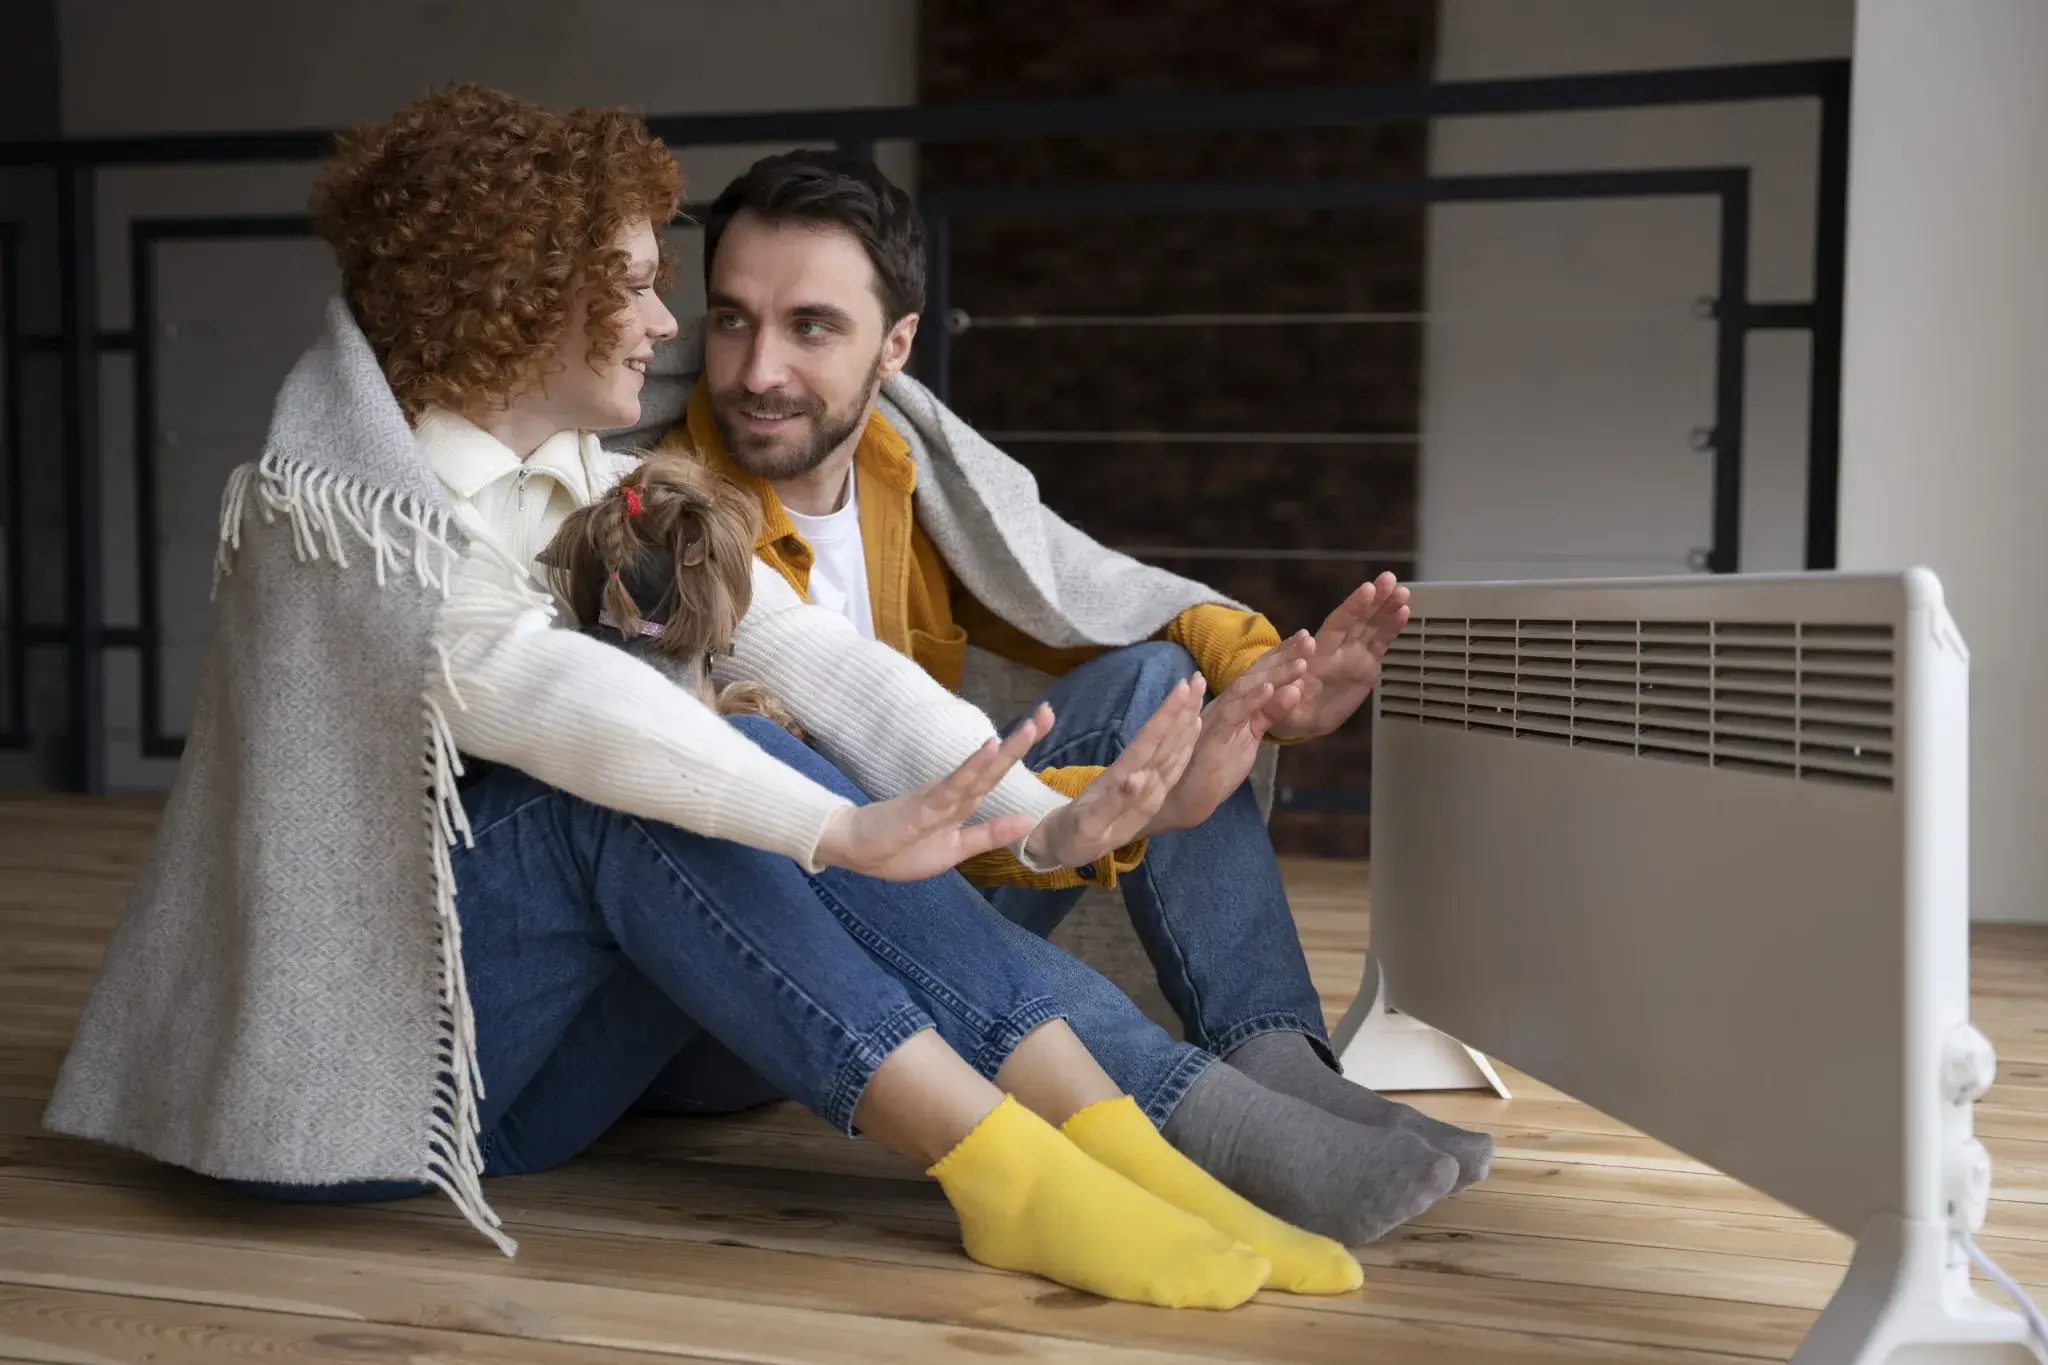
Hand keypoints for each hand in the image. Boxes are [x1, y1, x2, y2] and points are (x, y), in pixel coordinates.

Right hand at [815, 707, 1051, 880]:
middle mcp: (954, 793)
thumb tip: (1028, 821)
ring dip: (1002, 752)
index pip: (997, 773)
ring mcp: (938, 797)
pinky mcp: (922, 806)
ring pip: (977, 772)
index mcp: (963, 802)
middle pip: (993, 765)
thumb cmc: (902, 849)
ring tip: (1029, 729)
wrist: (855, 850)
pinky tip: (988, 750)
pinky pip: (951, 787)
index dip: (1019, 750)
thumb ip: (990, 835)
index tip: (1043, 723)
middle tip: (1048, 713)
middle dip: (1021, 741)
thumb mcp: (955, 849)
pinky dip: (971, 769)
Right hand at [1022, 677, 1203, 867]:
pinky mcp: (1144, 791)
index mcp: (1132, 790)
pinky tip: (1190, 725)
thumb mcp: (1089, 828)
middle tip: (1198, 679)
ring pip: (1172, 751)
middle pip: (1169, 743)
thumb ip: (1115, 803)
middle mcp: (1146, 787)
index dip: (1169, 717)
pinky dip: (1182, 742)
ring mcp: (1148, 789)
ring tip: (1197, 693)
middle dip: (1183, 711)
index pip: (1153, 746)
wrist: (1066, 848)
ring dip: (1186, 721)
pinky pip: (1170, 762)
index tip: (1182, 689)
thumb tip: (1135, 777)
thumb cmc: (1073, 838)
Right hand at [1142, 638, 1309, 836]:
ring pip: (1246, 689)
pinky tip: (1270, 689)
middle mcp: (1223, 705)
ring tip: (1301, 662)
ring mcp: (1216, 720)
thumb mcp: (1249, 738)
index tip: (1308, 639)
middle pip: (1254, 674)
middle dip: (1282, 655)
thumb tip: (1293, 690)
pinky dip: (1251, 701)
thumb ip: (1268, 714)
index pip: (1260, 676)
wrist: (1181, 800)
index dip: (1282, 656)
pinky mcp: (1212, 739)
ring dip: (1274, 674)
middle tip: (1308, 638)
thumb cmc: (1213, 768)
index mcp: (1234, 705)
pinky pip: (1233, 715)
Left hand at [1265, 572, 1412, 741]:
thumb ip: (1285, 702)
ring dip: (1387, 608)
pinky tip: (1404, 611)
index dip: (1352, 608)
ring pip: (1371, 626)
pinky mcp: (1366, 665)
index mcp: (1317, 655)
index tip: (1366, 590)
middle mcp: (1337, 649)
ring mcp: (1353, 655)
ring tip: (1403, 591)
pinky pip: (1380, 642)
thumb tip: (1290, 692)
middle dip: (1373, 599)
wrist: (1299, 720)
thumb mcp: (1282, 711)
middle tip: (1389, 579)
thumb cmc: (1288, 713)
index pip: (1337, 625)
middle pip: (1357, 619)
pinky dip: (1392, 627)